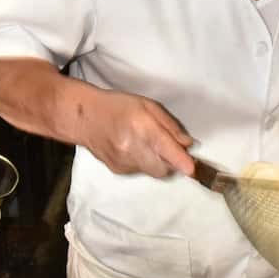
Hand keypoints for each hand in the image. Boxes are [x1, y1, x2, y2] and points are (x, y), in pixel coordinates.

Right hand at [74, 89, 194, 177]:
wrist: (85, 118)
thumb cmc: (119, 107)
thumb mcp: (148, 105)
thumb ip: (170, 126)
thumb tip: (187, 144)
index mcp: (143, 128)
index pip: (168, 151)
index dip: (183, 163)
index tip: (193, 169)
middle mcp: (133, 149)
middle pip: (164, 169)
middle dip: (173, 163)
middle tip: (171, 149)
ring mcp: (124, 162)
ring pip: (153, 172)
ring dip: (158, 162)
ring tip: (147, 144)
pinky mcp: (118, 171)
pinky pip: (141, 171)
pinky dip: (144, 163)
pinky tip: (134, 149)